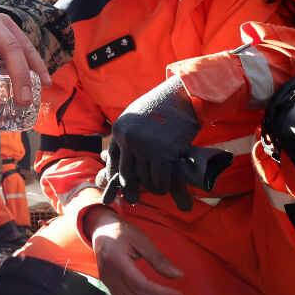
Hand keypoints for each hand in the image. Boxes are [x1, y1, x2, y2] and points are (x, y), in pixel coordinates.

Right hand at [84, 206, 183, 294]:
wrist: (100, 230)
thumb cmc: (121, 231)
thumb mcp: (141, 239)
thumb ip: (159, 259)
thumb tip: (179, 275)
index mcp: (117, 262)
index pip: (141, 286)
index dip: (161, 294)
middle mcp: (110, 276)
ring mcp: (108, 283)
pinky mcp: (109, 286)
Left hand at [99, 76, 200, 208]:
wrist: (182, 95)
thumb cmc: (162, 104)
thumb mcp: (137, 116)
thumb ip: (129, 133)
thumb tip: (123, 153)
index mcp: (119, 130)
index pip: (112, 158)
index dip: (115, 174)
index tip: (119, 184)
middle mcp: (128, 139)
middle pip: (125, 172)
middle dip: (129, 188)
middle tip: (133, 199)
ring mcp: (144, 147)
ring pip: (143, 177)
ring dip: (150, 186)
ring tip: (155, 190)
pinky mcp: (162, 153)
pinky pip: (159, 177)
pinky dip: (162, 185)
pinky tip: (164, 187)